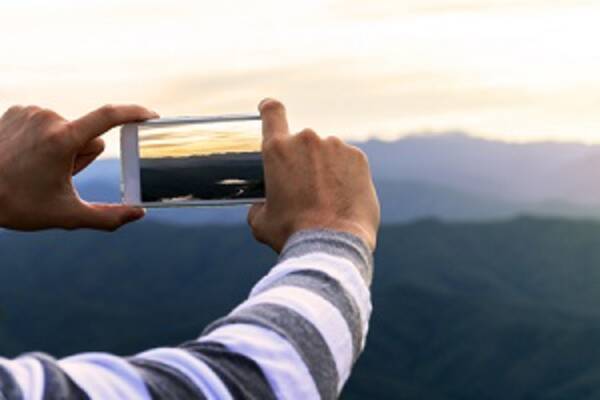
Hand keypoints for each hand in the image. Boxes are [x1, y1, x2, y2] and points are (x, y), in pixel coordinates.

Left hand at [0, 104, 157, 230]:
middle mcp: (48, 118)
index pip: (108, 117)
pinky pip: (49, 123)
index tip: (151, 116)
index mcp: (63, 140)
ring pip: (70, 130)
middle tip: (57, 177)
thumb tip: (139, 214)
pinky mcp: (18, 110)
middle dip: (82, 157)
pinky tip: (27, 156)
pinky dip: (46, 139)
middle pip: (89, 138)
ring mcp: (31, 112)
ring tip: (37, 168)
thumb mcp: (66, 216)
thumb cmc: (17, 204)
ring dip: (64, 149)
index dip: (134, 114)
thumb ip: (107, 217)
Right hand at [247, 99, 379, 251]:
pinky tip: (343, 198)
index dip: (270, 109)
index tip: (269, 108)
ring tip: (327, 200)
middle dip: (304, 162)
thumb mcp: (261, 222)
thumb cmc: (292, 234)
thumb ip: (259, 204)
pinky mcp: (358, 157)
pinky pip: (348, 161)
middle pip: (302, 143)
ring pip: (327, 153)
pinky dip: (345, 175)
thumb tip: (262, 204)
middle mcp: (306, 139)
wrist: (332, 244)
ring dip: (326, 168)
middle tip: (306, 190)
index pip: (272, 113)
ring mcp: (335, 146)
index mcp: (277, 149)